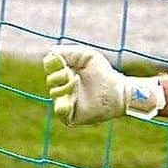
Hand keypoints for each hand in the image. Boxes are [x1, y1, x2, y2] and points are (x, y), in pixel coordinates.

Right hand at [43, 46, 164, 125]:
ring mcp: (65, 100)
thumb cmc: (103, 72)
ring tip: (77, 82)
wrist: (118, 90)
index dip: (53, 64)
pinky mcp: (71, 115)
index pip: (49, 66)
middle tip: (76, 75)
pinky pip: (60, 112)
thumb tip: (50, 54)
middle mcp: (61, 86)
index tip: (63, 63)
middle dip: (60, 75)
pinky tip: (69, 102)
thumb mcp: (87, 56)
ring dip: (65, 87)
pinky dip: (62, 106)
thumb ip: (68, 52)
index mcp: (63, 72)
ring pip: (54, 94)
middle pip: (51, 80)